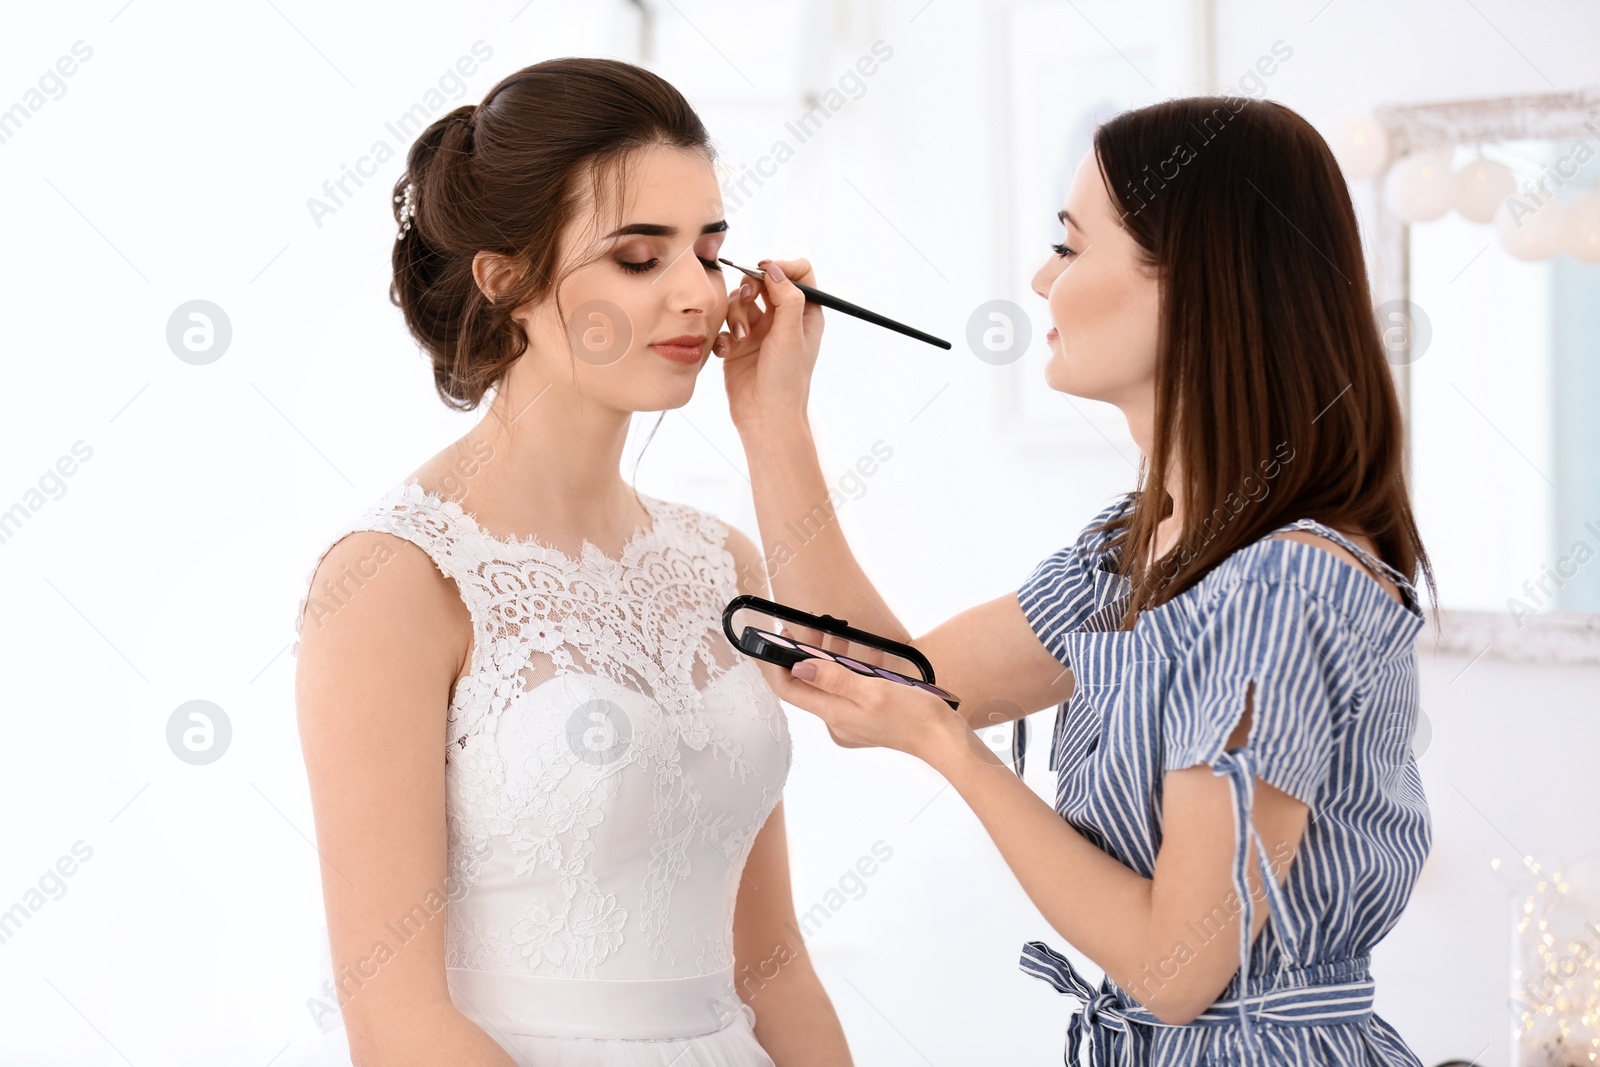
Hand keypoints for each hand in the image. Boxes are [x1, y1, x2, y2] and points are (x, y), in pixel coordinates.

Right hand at [712, 258, 823, 430]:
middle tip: (748, 299)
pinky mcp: (738, 345)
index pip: (798, 274)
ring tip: (740, 337)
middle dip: (751, 288)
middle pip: (763, 283)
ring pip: (740, 302)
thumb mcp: (791, 336)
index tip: (764, 271)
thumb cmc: (786, 381)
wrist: (765, 417)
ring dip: (736, 314)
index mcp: (804, 315)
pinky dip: (723, 335)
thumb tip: (775, 270)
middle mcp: (781, 320)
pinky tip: (726, 351)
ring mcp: (758, 332)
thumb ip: (787, 299)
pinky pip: (725, 326)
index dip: (781, 267)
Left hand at [767, 655, 969, 762]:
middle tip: (818, 627)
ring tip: (842, 635)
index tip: (782, 638)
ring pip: (834, 684)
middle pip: (812, 684)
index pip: (791, 690)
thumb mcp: (871, 691)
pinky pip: (853, 689)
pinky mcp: (870, 717)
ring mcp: (854, 720)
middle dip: (810, 654)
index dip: (780, 665)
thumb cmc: (912, 717)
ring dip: (835, 659)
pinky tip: (872, 655)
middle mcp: (838, 720)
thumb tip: (799, 668)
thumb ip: (833, 679)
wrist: (945, 740)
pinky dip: (857, 670)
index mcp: (833, 714)